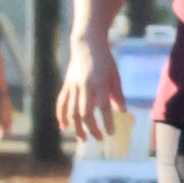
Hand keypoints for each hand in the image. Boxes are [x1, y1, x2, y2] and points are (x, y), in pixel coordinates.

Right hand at [54, 28, 125, 145]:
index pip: (103, 107)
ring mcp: (73, 86)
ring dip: (77, 127)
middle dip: (92, 128)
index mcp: (99, 83)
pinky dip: (61, 116)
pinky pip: (61, 103)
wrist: (87, 44)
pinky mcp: (66, 85)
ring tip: (84, 138)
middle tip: (99, 138)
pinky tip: (64, 127)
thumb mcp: (115, 76)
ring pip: (72, 111)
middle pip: (85, 113)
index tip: (111, 133)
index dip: (106, 122)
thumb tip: (122, 111)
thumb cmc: (104, 60)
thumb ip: (118, 94)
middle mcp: (85, 86)